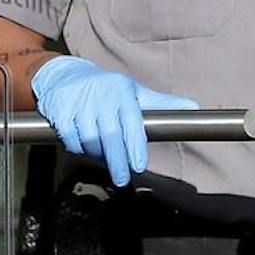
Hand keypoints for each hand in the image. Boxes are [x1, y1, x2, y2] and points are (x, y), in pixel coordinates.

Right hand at [31, 55, 198, 185]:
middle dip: (117, 161)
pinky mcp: (59, 110)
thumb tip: (195, 107)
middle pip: (109, 135)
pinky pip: (69, 138)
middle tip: (123, 180)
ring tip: (103, 157)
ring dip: (96, 154)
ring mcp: (78, 103)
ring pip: (88, 139)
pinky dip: (77, 148)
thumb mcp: (135, 92)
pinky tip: (83, 147)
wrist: (65, 74)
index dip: (134, 146)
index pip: (131, 122)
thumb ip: (162, 103)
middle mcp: (101, 96)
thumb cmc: (108, 87)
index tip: (138, 166)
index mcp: (122, 92)